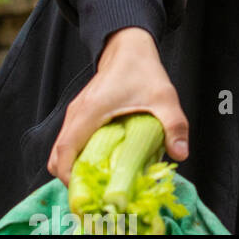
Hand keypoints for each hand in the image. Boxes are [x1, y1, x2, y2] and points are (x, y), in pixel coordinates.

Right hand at [46, 27, 189, 185]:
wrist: (128, 46)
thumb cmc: (143, 70)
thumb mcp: (164, 97)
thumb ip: (174, 124)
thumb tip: (181, 155)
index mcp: (89, 112)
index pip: (64, 152)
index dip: (70, 178)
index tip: (89, 192)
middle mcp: (76, 114)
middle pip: (57, 157)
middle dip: (73, 179)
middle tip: (98, 190)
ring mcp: (75, 114)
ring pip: (61, 151)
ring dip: (76, 169)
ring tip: (102, 180)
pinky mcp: (79, 115)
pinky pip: (69, 143)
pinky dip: (79, 157)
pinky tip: (103, 163)